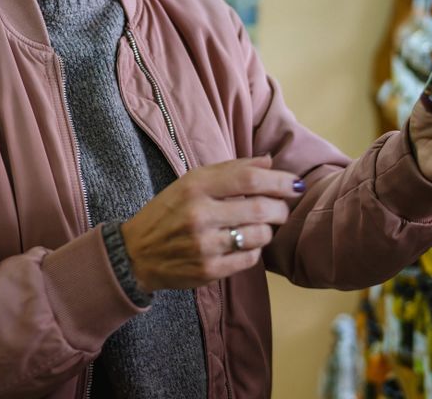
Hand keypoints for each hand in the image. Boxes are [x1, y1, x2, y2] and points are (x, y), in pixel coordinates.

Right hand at [120, 155, 302, 292]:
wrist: (137, 252)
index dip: (278, 180)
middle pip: (260, 208)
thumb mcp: (192, 181)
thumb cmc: (169, 210)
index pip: (248, 178)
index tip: (294, 183)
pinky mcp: (208, 271)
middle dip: (280, 208)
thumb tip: (269, 160)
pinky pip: (249, 258)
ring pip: (259, 235)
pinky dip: (254, 249)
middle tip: (281, 208)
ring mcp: (204, 245)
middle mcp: (200, 214)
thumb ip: (231, 170)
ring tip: (261, 225)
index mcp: (195, 186)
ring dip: (268, 230)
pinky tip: (244, 243)